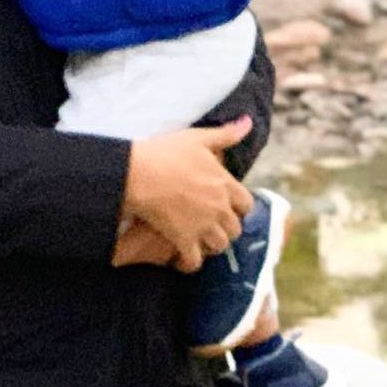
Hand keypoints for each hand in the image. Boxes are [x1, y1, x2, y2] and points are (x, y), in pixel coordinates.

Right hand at [121, 119, 254, 272]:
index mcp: (225, 183)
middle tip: (211, 226)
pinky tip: (181, 259)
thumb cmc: (165, 152)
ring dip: (210, 246)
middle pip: (235, 228)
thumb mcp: (197, 138)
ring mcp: (203, 226)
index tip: (225, 207)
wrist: (138, 173)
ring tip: (198, 242)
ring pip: (219, 246)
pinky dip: (189, 263)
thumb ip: (225, 134)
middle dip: (225, 228)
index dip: (237, 207)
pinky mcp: (184, 240)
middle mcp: (219, 207)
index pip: (246, 204)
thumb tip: (247, 122)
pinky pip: (194, 261)